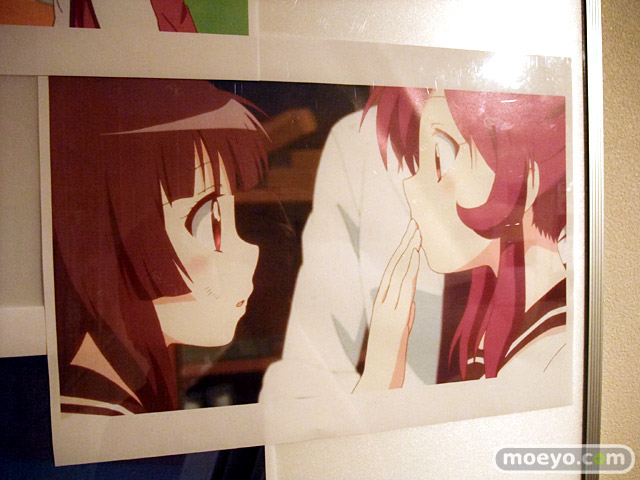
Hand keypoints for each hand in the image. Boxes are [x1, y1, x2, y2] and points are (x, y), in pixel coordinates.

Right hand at [354, 219, 420, 391]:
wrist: (378, 380)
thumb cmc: (388, 360)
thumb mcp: (398, 334)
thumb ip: (403, 317)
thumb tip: (410, 303)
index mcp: (383, 306)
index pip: (393, 274)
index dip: (402, 254)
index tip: (411, 236)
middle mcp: (384, 303)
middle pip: (394, 268)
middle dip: (405, 244)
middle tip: (415, 223)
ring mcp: (388, 309)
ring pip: (398, 274)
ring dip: (407, 251)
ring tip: (416, 232)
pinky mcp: (394, 317)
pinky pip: (402, 290)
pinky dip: (407, 271)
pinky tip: (414, 256)